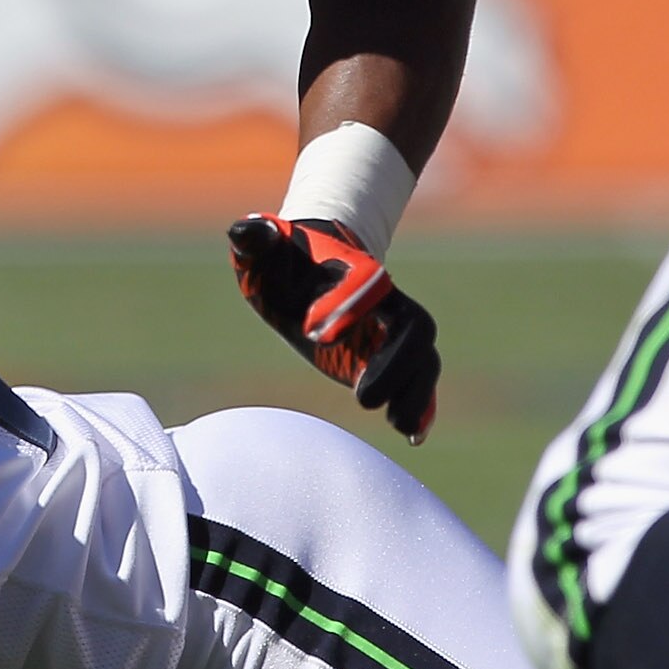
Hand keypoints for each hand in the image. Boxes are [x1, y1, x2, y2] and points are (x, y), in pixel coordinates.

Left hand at [226, 213, 440, 441]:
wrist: (302, 268)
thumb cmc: (281, 258)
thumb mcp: (264, 248)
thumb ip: (257, 239)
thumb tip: (246, 230)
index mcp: (358, 274)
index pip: (368, 290)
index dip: (348, 309)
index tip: (316, 334)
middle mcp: (384, 305)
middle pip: (414, 332)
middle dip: (398, 365)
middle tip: (365, 400)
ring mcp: (389, 335)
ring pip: (423, 362)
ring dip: (417, 394)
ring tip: (401, 427)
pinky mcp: (383, 361)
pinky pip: (416, 382)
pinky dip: (421, 408)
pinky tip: (413, 437)